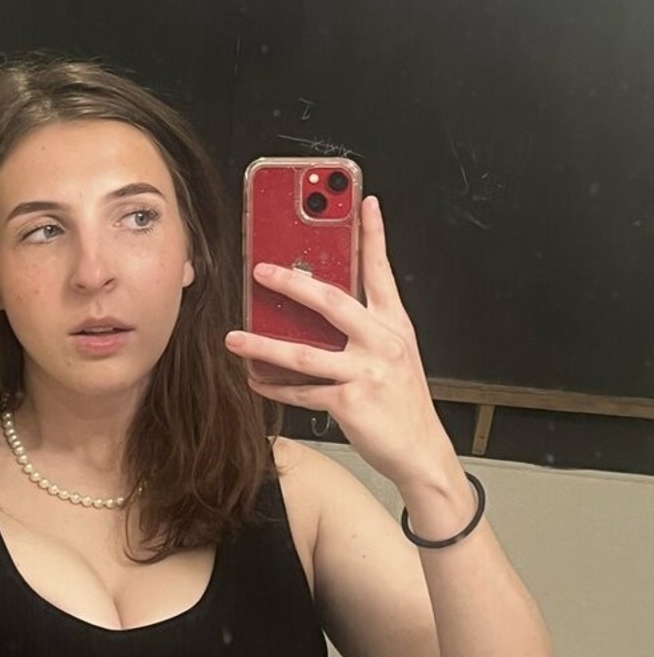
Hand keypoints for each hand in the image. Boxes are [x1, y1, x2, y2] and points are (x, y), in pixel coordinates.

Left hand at [224, 196, 451, 486]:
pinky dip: (275, 388)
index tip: (364, 202)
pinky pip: (303, 392)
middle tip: (261, 270)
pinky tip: (255, 381)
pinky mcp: (351, 402)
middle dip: (292, 283)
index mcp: (395, 326)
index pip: (382, 271)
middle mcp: (383, 343)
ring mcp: (367, 373)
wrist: (421, 453)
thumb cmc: (402, 404)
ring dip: (262, 345)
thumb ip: (366, 328)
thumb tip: (320, 304)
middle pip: (332, 302)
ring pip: (303, 353)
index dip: (374, 235)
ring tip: (234, 338)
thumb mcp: (395, 356)